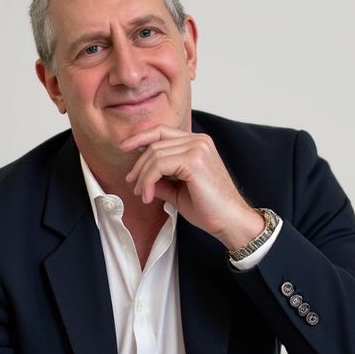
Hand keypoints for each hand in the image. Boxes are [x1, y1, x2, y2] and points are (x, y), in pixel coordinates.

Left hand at [121, 126, 265, 249]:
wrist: (230, 221)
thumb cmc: (209, 209)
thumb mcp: (178, 190)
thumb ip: (162, 179)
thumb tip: (142, 178)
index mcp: (198, 143)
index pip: (163, 132)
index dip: (141, 137)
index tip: (125, 147)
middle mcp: (199, 141)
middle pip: (155, 143)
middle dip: (139, 165)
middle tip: (132, 184)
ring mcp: (197, 148)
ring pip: (155, 154)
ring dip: (143, 177)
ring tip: (142, 195)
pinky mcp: (193, 160)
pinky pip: (159, 166)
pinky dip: (148, 181)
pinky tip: (149, 196)